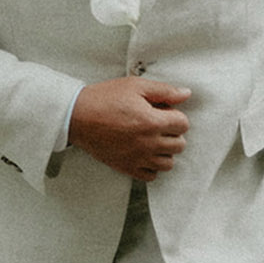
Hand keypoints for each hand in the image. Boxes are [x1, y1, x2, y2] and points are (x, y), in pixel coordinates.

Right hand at [68, 78, 189, 180]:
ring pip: (168, 163)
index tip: (163, 112)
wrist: (77, 116)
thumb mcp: (135, 86)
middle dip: (172, 133)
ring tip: (152, 139)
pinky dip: (151, 166)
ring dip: (165, 151)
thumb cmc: (104, 99)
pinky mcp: (127, 167)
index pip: (183, 124)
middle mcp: (148, 143)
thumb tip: (186, 94)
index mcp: (152, 121)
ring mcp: (138, 158)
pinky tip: (143, 152)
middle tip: (158, 124)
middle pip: (179, 145)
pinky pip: (151, 175)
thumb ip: (164, 91)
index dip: (175, 115)